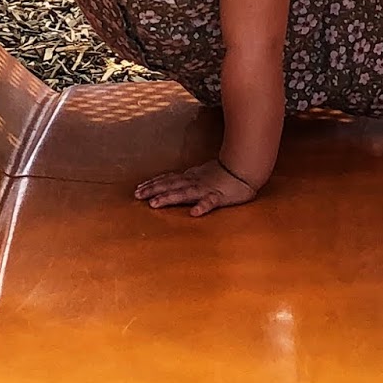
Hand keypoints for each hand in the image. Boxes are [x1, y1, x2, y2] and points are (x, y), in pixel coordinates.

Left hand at [134, 159, 258, 217]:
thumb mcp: (202, 173)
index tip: (138, 189)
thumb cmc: (223, 173)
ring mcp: (205, 189)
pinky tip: (194, 213)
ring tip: (154, 204)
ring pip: (184, 193)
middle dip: (153, 190)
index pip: (168, 180)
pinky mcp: (219, 197)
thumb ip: (188, 178)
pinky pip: (210, 202)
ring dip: (169, 198)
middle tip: (137, 195)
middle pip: (170, 186)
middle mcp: (194, 182)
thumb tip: (173, 180)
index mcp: (190, 178)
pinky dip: (202, 207)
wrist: (244, 169)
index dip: (153, 184)